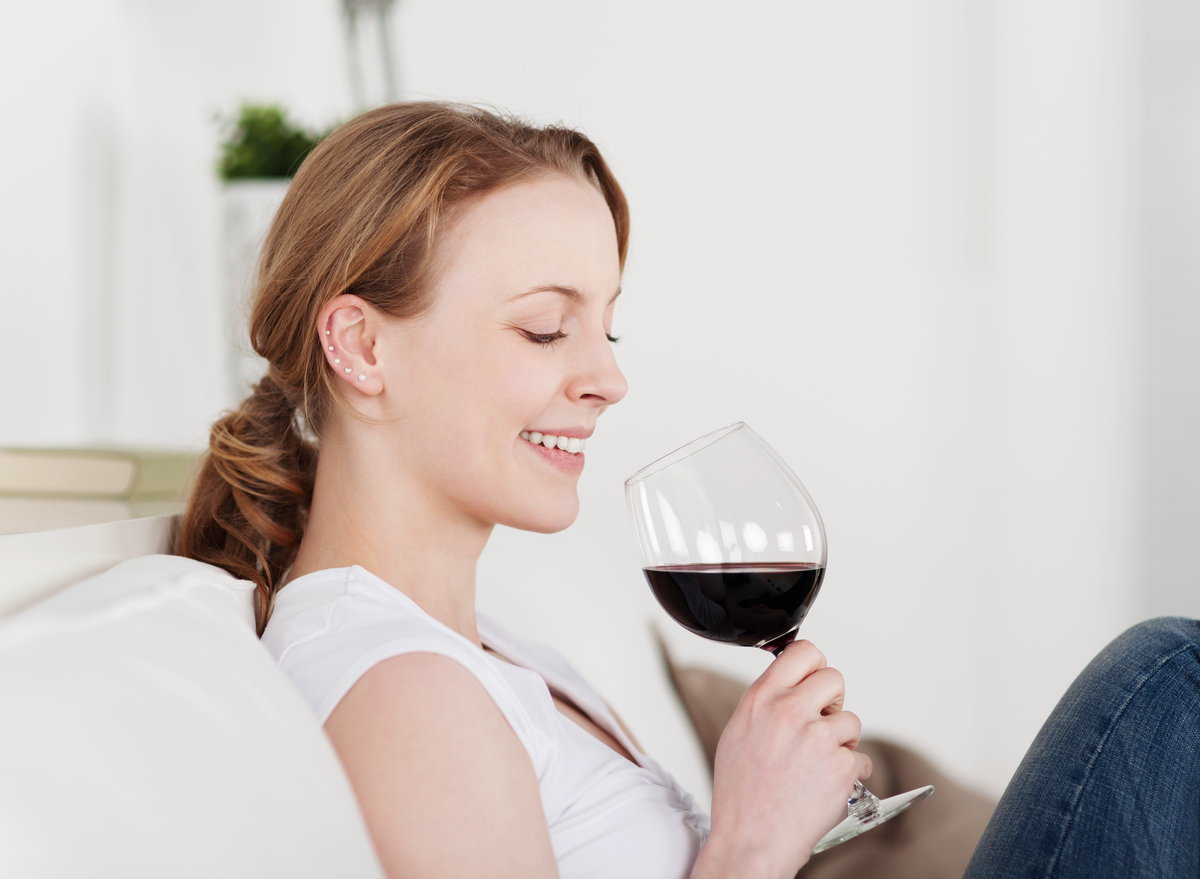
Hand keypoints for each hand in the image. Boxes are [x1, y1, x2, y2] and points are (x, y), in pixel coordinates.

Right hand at [692, 640, 870, 878]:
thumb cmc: (741, 795)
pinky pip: (861, 757)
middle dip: (833, 701)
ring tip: (817, 764)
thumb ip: (765, 703)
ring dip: (841, 741)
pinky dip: (850, 773)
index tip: (813, 679)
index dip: (814, 665)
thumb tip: (790, 685)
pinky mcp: (842, 766)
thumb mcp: (737, 733)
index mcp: (761, 699)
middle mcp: (790, 711)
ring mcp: (818, 738)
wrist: (751, 840)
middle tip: (821, 723)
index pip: (803, 651)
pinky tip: (826, 786)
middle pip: (834, 677)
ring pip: (851, 720)